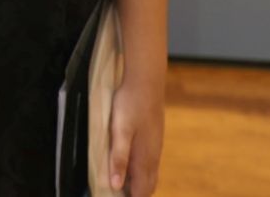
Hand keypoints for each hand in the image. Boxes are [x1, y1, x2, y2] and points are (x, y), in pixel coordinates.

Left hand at [107, 77, 164, 195]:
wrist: (146, 83)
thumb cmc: (130, 106)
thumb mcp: (119, 132)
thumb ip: (118, 159)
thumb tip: (115, 185)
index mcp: (144, 159)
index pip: (141, 192)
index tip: (113, 196)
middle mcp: (153, 157)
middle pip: (147, 186)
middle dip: (135, 194)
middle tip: (118, 193)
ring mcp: (155, 148)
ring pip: (150, 175)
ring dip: (139, 183)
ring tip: (122, 184)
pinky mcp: (154, 138)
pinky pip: (150, 163)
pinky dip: (141, 171)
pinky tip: (130, 164)